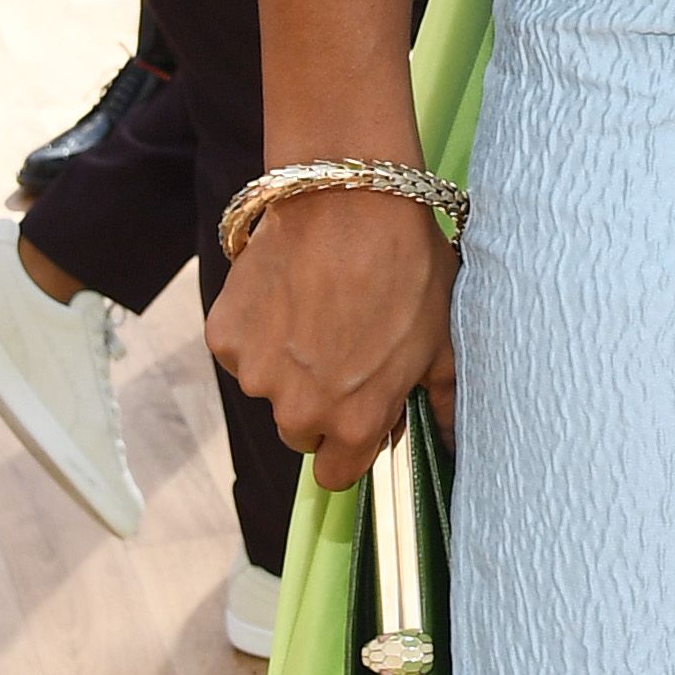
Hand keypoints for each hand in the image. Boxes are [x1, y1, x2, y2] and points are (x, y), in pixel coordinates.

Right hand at [205, 184, 456, 486]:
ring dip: (286, 364)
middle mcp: (298, 410)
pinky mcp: (223, 335)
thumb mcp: (443, 340)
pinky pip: (240, 348)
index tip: (360, 411)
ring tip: (317, 308)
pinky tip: (287, 290)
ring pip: (268, 388)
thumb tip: (451, 442)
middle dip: (318, 403)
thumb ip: (444, 403)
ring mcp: (255, 374)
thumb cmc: (407, 268)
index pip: (336, 474)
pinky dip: (257, 329)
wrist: (347, 201)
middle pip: (300, 431)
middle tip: (342, 348)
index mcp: (354, 422)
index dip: (350, 445)